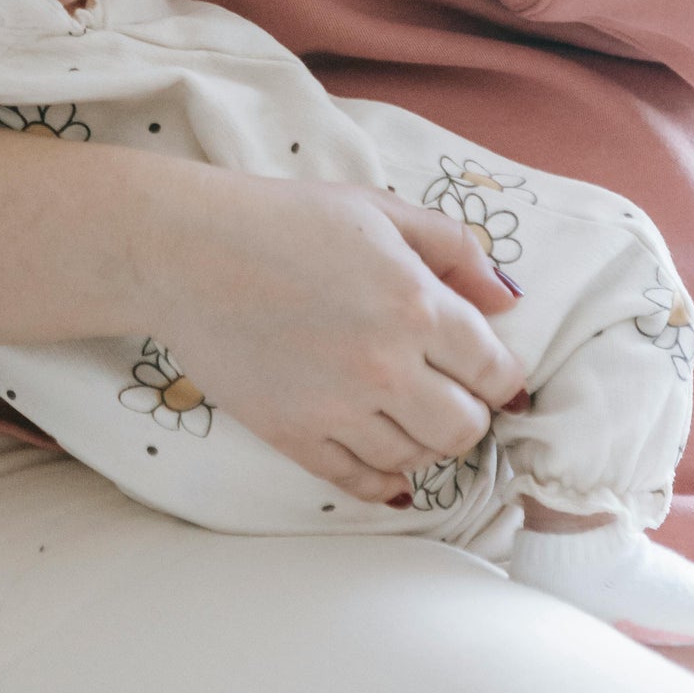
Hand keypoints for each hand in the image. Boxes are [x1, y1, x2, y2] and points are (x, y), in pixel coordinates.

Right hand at [0, 131, 527, 507]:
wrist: (188, 250)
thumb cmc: (283, 218)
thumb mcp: (377, 210)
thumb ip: (452, 247)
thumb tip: (506, 299)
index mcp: (416, 304)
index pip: (496, 372)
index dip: (497, 375)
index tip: (483, 371)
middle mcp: (387, 365)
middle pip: (464, 429)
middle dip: (465, 414)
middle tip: (445, 395)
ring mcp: (338, 407)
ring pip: (415, 460)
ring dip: (422, 444)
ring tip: (405, 416)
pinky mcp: (293, 435)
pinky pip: (358, 482)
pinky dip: (380, 481)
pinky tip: (383, 464)